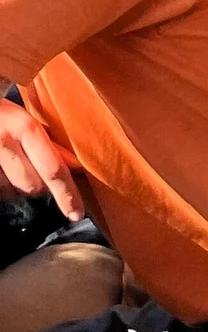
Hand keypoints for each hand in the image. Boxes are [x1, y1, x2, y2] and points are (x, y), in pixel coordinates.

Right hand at [0, 98, 82, 220]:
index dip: (68, 195)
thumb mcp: (21, 116)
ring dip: (15, 182)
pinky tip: (0, 166)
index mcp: (23, 127)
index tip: (77, 214)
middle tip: (29, 166)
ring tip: (8, 160)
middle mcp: (4, 142)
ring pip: (11, 189)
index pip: (53, 170)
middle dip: (37, 184)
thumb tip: (75, 166)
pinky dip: (1, 181)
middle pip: (32, 185)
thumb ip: (47, 141)